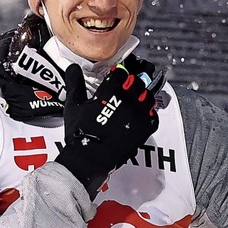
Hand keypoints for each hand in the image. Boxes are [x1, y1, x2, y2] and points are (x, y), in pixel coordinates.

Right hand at [55, 63, 158, 197]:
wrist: (90, 159)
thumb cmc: (81, 133)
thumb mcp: (74, 105)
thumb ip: (75, 83)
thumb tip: (74, 68)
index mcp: (112, 91)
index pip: (122, 73)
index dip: (118, 75)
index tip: (116, 79)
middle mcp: (129, 100)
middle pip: (137, 82)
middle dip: (130, 84)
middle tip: (123, 91)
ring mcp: (140, 114)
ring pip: (148, 96)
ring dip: (141, 97)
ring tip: (132, 103)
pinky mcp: (146, 128)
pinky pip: (153, 114)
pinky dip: (147, 113)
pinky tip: (138, 116)